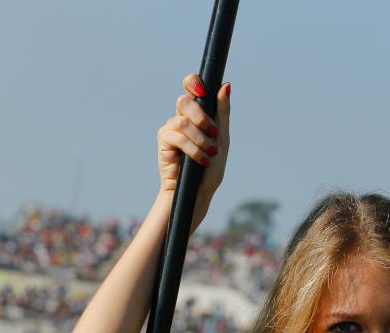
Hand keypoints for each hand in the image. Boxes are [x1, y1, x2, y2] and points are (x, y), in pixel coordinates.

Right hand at [157, 74, 230, 227]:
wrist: (198, 193)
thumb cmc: (210, 168)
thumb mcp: (222, 138)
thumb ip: (222, 113)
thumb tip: (225, 85)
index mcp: (196, 113)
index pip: (190, 86)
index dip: (193, 82)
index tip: (203, 92)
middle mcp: (181, 117)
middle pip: (185, 101)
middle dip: (202, 117)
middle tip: (212, 134)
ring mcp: (171, 128)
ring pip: (183, 121)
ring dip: (200, 139)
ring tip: (209, 153)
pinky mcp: (164, 141)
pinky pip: (177, 136)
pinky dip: (192, 148)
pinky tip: (200, 160)